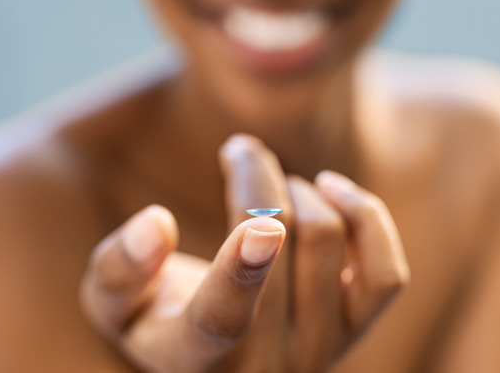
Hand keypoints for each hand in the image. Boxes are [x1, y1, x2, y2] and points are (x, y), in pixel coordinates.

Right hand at [79, 134, 408, 371]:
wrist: (221, 355)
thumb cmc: (157, 314)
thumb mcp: (113, 301)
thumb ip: (120, 267)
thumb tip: (156, 222)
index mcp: (194, 359)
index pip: (222, 320)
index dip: (241, 271)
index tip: (262, 227)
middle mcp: (268, 365)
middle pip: (282, 241)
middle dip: (257, 177)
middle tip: (239, 149)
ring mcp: (320, 349)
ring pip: (327, 240)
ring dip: (297, 189)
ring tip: (272, 183)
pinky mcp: (357, 329)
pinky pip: (386, 271)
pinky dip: (365, 215)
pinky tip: (331, 189)